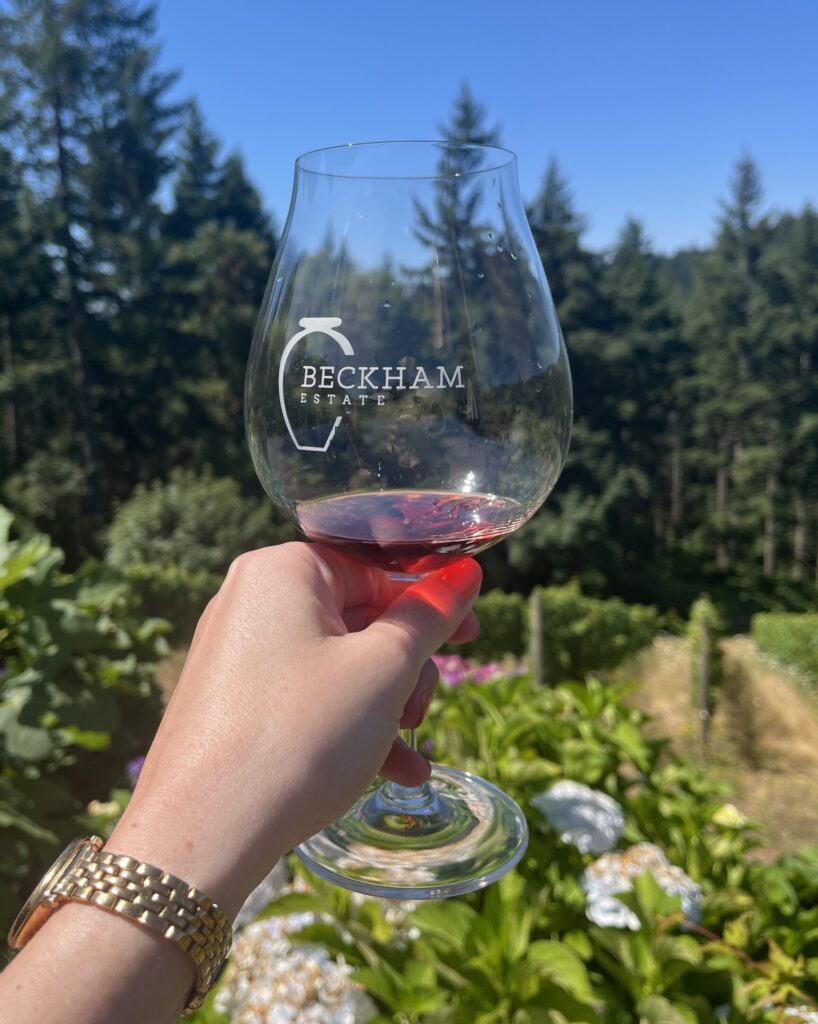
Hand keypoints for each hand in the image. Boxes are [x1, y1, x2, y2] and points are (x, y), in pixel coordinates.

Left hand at [109, 543, 481, 917]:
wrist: (202, 834)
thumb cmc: (300, 735)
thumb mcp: (383, 670)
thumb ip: (430, 615)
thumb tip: (466, 574)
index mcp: (284, 570)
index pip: (376, 568)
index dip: (431, 602)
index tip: (471, 636)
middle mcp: (253, 600)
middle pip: (359, 617)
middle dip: (405, 669)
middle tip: (421, 712)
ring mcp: (238, 653)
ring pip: (338, 663)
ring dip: (385, 705)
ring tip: (407, 755)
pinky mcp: (233, 702)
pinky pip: (307, 697)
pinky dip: (350, 725)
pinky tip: (391, 771)